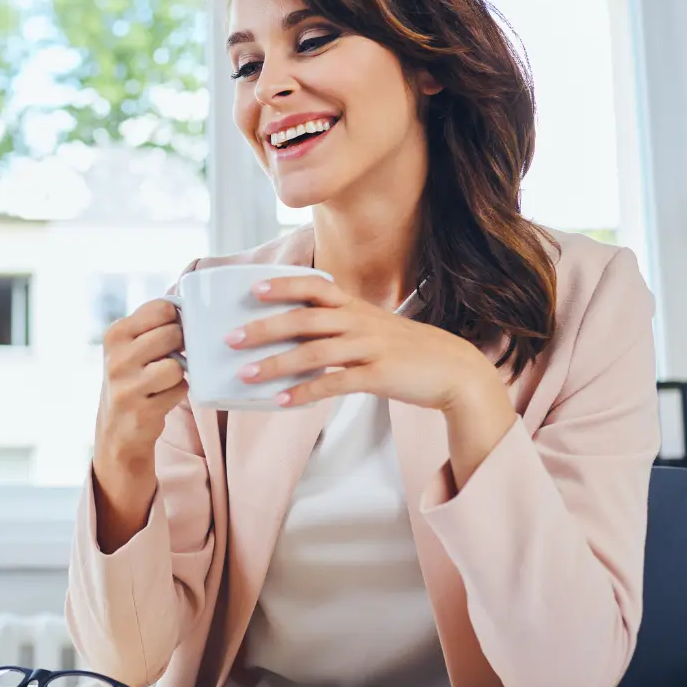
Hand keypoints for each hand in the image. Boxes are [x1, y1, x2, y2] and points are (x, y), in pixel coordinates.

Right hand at [95, 299, 186, 470]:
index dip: (175, 320)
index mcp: (116, 334)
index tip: (171, 333)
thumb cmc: (134, 378)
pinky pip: (179, 390)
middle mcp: (116, 357)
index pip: (161, 308)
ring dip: (179, 373)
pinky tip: (162, 397)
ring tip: (164, 380)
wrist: (116, 429)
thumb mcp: (131, 346)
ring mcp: (126, 386)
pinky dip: (178, 393)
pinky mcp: (140, 411)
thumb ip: (154, 324)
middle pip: (173, 334)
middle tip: (170, 358)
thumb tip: (193, 303)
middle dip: (180, 346)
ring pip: (176, 365)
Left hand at [225, 275, 500, 412]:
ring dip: (276, 363)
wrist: (455, 371)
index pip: (315, 286)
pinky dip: (305, 392)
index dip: (284, 285)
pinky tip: (282, 401)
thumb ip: (339, 325)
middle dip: (265, 327)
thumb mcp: (374, 328)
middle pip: (305, 318)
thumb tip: (296, 333)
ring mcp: (371, 348)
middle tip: (231, 338)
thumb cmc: (407, 351)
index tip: (253, 289)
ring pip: (314, 352)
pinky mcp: (379, 376)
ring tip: (245, 375)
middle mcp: (360, 322)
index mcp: (357, 307)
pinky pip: (335, 384)